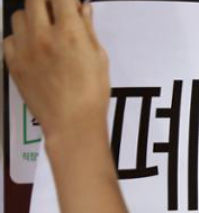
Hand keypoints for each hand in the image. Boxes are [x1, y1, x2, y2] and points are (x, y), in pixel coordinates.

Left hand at [3, 0, 109, 152]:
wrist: (72, 124)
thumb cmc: (91, 95)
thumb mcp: (99, 59)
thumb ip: (88, 29)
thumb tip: (83, 9)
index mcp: (70, 33)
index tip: (69, 3)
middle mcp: (44, 36)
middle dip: (46, 1)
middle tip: (55, 10)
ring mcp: (25, 49)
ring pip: (19, 15)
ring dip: (31, 16)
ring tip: (43, 29)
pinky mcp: (14, 63)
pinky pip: (9, 38)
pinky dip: (20, 38)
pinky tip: (33, 48)